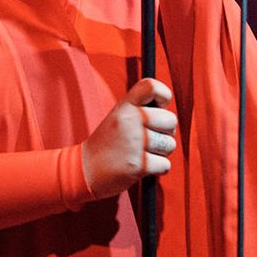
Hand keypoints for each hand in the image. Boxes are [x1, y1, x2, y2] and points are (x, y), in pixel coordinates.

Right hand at [81, 78, 177, 199]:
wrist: (86, 169)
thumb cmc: (108, 142)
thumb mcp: (119, 115)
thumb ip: (141, 108)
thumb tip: (167, 109)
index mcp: (125, 106)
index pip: (152, 87)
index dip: (163, 96)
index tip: (159, 108)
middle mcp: (130, 120)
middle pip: (171, 119)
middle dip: (166, 132)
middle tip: (151, 137)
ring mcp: (134, 142)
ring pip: (170, 144)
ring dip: (162, 152)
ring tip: (144, 152)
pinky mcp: (138, 165)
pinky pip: (166, 165)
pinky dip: (158, 168)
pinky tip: (143, 165)